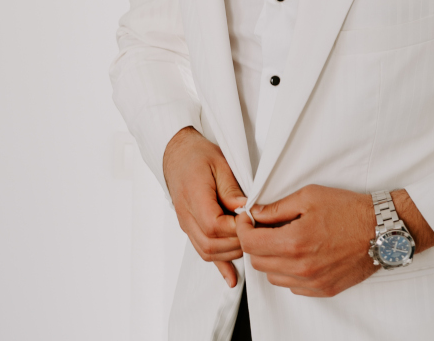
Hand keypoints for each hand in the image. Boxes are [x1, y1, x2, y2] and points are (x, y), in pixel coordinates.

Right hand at [163, 126, 246, 287]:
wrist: (177, 154)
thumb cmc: (197, 155)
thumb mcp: (219, 163)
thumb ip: (231, 189)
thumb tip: (245, 209)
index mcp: (194, 196)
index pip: (214, 225)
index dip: (236, 229)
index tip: (252, 220)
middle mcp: (187, 215)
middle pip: (211, 244)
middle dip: (238, 242)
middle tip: (256, 232)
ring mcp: (187, 224)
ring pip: (208, 251)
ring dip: (232, 252)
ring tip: (251, 243)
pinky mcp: (191, 228)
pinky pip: (203, 252)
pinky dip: (220, 267)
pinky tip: (233, 279)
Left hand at [236, 184, 378, 296]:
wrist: (382, 230)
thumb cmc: (349, 209)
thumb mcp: (310, 196)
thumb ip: (277, 207)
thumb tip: (254, 213)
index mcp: (294, 241)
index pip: (250, 243)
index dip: (243, 229)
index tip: (247, 219)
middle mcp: (301, 266)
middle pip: (258, 262)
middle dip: (255, 243)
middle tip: (264, 228)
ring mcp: (313, 282)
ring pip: (273, 277)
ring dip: (271, 259)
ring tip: (284, 241)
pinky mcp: (323, 289)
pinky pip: (292, 286)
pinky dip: (289, 272)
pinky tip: (300, 255)